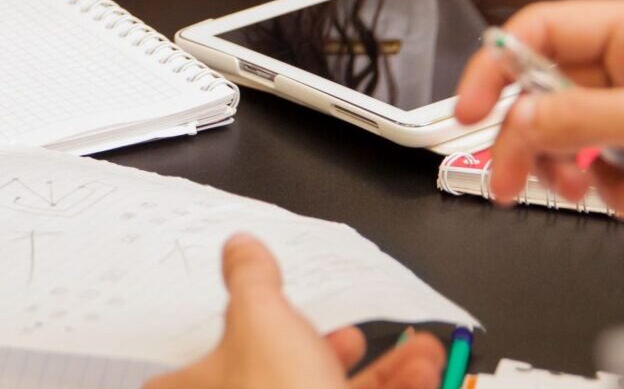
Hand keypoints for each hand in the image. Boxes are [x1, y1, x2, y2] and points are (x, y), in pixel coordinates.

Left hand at [149, 235, 446, 388]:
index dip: (251, 330)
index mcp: (199, 387)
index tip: (289, 315)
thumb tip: (239, 248)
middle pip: (287, 374)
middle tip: (359, 334)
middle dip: (341, 349)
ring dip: (387, 373)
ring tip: (424, 354)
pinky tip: (424, 374)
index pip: (206, 357)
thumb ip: (251, 279)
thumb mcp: (260, 318)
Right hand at [452, 0, 623, 214]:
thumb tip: (520, 120)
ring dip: (582, 170)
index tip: (469, 112)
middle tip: (513, 178)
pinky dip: (622, 191)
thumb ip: (585, 118)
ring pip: (576, 136)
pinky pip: (612, 169)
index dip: (497, 68)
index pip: (541, 30)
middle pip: (550, 91)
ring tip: (605, 190)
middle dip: (532, 136)